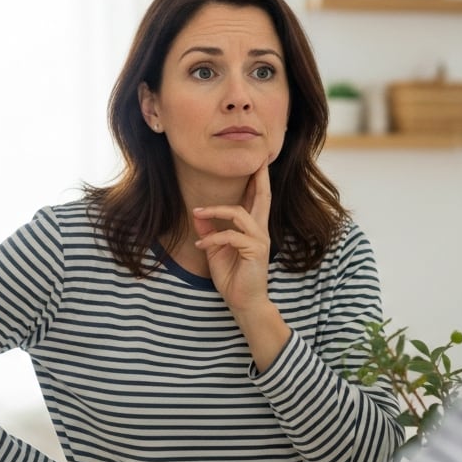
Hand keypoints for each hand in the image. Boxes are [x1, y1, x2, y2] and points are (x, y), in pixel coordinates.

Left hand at [192, 163, 273, 316]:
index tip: (258, 163)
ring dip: (215, 211)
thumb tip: (198, 214)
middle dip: (260, 177)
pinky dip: (213, 237)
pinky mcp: (256, 250)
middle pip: (263, 197)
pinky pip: (231, 235)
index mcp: (252, 229)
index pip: (257, 200)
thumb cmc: (233, 278)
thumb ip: (209, 231)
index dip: (257, 181)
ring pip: (239, 213)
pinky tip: (201, 244)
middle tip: (260, 159)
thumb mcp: (215, 250)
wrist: (243, 302)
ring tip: (197, 213)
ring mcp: (260, 240)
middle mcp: (260, 231)